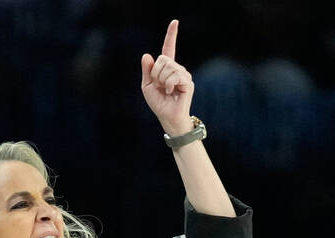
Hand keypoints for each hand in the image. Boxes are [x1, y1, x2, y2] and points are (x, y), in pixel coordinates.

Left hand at [140, 20, 194, 135]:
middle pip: (163, 59)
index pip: (168, 48)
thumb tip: (147, 55)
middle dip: (155, 73)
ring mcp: (183, 74)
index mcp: (166, 68)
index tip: (175, 22)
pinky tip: (170, 92)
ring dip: (161, 80)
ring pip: (168, 67)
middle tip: (158, 86)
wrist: (167, 117)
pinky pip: (174, 76)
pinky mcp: (188, 82)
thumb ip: (147, 71)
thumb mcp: (147, 86)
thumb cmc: (158, 103)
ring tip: (165, 90)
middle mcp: (177, 68)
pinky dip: (168, 84)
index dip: (171, 35)